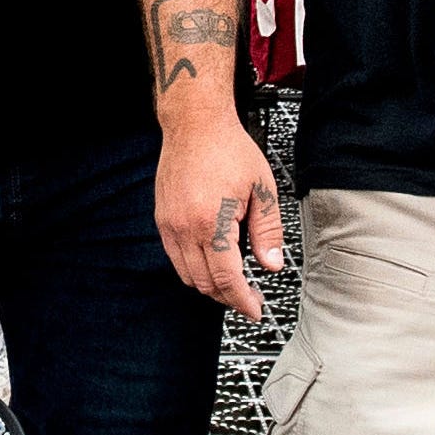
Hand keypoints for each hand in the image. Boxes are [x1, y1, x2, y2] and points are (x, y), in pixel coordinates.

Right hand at [158, 117, 285, 319]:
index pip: (227, 279)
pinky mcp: (163, 220)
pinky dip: (194, 270)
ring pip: (187, 276)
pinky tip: (212, 264)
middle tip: (250, 298)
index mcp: (212, 222)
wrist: (195, 124)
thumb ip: (268, 231)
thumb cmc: (229, 149)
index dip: (242, 301)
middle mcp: (185, 227)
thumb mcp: (262, 188)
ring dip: (211, 287)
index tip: (255, 310)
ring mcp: (170, 225)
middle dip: (229, 298)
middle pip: (205, 284)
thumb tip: (272, 265)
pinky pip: (175, 259)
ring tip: (233, 284)